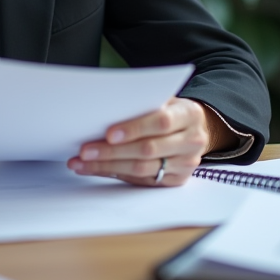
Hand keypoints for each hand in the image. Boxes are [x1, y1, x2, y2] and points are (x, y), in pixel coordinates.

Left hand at [66, 97, 209, 186]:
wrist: (196, 130)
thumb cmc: (172, 111)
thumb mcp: (165, 99)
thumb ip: (143, 103)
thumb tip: (106, 110)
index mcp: (189, 115)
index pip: (161, 122)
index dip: (134, 128)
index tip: (109, 133)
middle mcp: (191, 142)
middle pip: (148, 150)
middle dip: (112, 151)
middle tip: (85, 150)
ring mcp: (185, 164)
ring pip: (142, 169)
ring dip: (107, 166)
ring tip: (82, 162)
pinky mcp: (176, 180)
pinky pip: (141, 180)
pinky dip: (115, 174)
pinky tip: (95, 169)